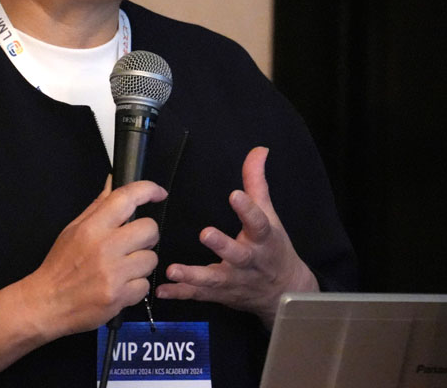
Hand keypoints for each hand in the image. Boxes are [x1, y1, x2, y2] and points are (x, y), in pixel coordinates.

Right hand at [0, 177, 165, 377]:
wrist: (47, 303)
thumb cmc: (60, 265)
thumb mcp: (73, 230)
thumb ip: (97, 206)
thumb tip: (113, 180)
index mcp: (92, 228)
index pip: (126, 198)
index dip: (148, 190)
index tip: (158, 194)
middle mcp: (104, 247)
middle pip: (150, 229)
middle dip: (147, 236)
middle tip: (134, 243)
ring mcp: (113, 273)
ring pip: (151, 259)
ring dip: (142, 263)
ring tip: (124, 268)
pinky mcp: (119, 297)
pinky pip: (145, 285)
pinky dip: (136, 287)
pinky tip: (120, 286)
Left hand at [154, 146, 317, 325]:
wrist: (284, 291)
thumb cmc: (273, 248)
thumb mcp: (269, 215)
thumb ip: (257, 183)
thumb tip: (258, 150)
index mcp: (262, 238)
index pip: (258, 222)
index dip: (248, 209)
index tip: (235, 195)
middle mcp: (249, 261)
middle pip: (237, 255)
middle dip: (222, 245)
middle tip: (205, 233)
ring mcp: (234, 280)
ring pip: (214, 279)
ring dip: (193, 275)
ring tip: (173, 269)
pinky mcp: (220, 294)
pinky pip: (199, 295)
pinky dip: (180, 294)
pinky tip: (162, 290)